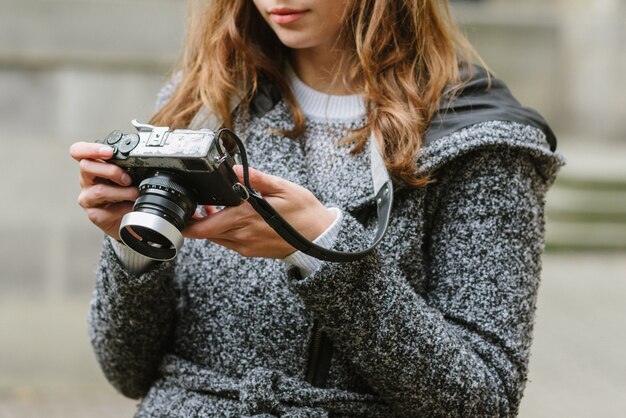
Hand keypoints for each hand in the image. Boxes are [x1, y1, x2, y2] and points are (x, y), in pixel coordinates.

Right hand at [69, 141, 138, 239]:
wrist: (130, 218)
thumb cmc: (128, 193)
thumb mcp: (130, 175)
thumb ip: (129, 166)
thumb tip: (144, 159)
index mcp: (93, 166)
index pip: (79, 151)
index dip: (90, 149)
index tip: (109, 152)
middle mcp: (87, 180)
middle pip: (86, 167)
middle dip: (112, 170)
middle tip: (127, 179)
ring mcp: (88, 198)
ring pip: (99, 190)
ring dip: (122, 192)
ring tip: (135, 193)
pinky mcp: (94, 214)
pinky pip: (107, 210)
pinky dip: (124, 207)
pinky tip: (130, 207)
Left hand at [183, 166, 335, 258]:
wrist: (320, 237)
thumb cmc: (304, 212)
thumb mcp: (283, 188)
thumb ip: (256, 178)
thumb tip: (234, 168)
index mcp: (246, 218)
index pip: (205, 226)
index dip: (188, 221)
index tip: (180, 209)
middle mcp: (242, 235)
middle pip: (205, 234)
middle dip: (193, 222)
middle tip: (188, 207)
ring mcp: (246, 246)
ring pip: (215, 238)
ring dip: (208, 225)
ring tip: (208, 208)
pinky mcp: (250, 251)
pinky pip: (228, 242)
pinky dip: (221, 231)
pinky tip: (227, 217)